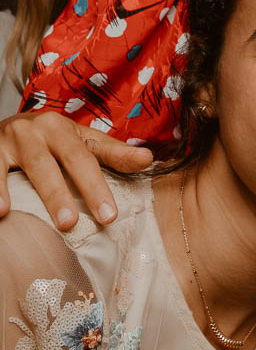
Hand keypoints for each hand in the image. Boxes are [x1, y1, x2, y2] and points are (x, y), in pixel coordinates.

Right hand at [0, 111, 151, 228]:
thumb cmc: (52, 139)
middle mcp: (36, 131)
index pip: (85, 160)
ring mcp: (8, 141)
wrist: (7, 125)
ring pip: (23, 167)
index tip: (109, 216)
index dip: (96, 188)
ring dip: (23, 191)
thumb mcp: (82, 141)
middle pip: (51, 164)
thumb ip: (113, 153)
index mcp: (64, 129)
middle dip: (61, 194)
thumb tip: (148, 159)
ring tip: (23, 216)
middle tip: (72, 224)